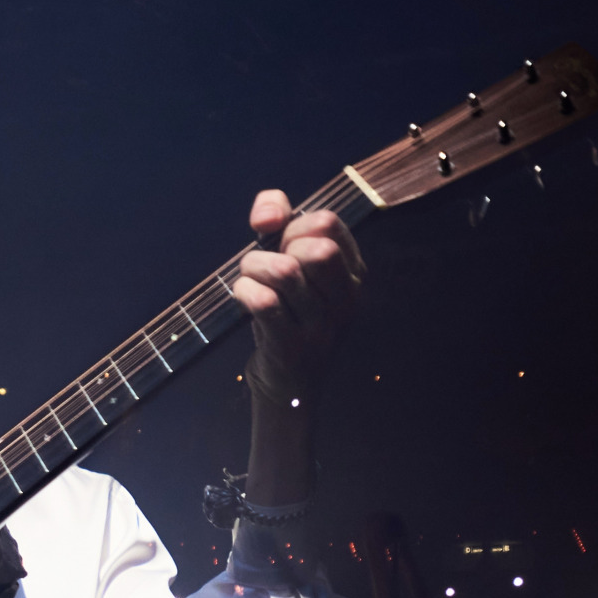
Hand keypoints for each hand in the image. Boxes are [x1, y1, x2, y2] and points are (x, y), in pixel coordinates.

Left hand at [232, 189, 365, 402]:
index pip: (328, 222)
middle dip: (278, 246)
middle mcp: (346, 299)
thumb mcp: (293, 263)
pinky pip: (264, 302)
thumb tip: (267, 214)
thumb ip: (280, 219)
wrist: (289, 383)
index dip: (293, 224)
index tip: (282, 244)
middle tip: (265, 265)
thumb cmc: (289, 313)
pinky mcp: (291, 346)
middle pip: (315, 248)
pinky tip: (242, 295)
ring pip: (285, 271)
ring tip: (248, 278)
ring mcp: (321, 326)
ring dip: (253, 266)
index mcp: (354, 273)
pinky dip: (245, 290)